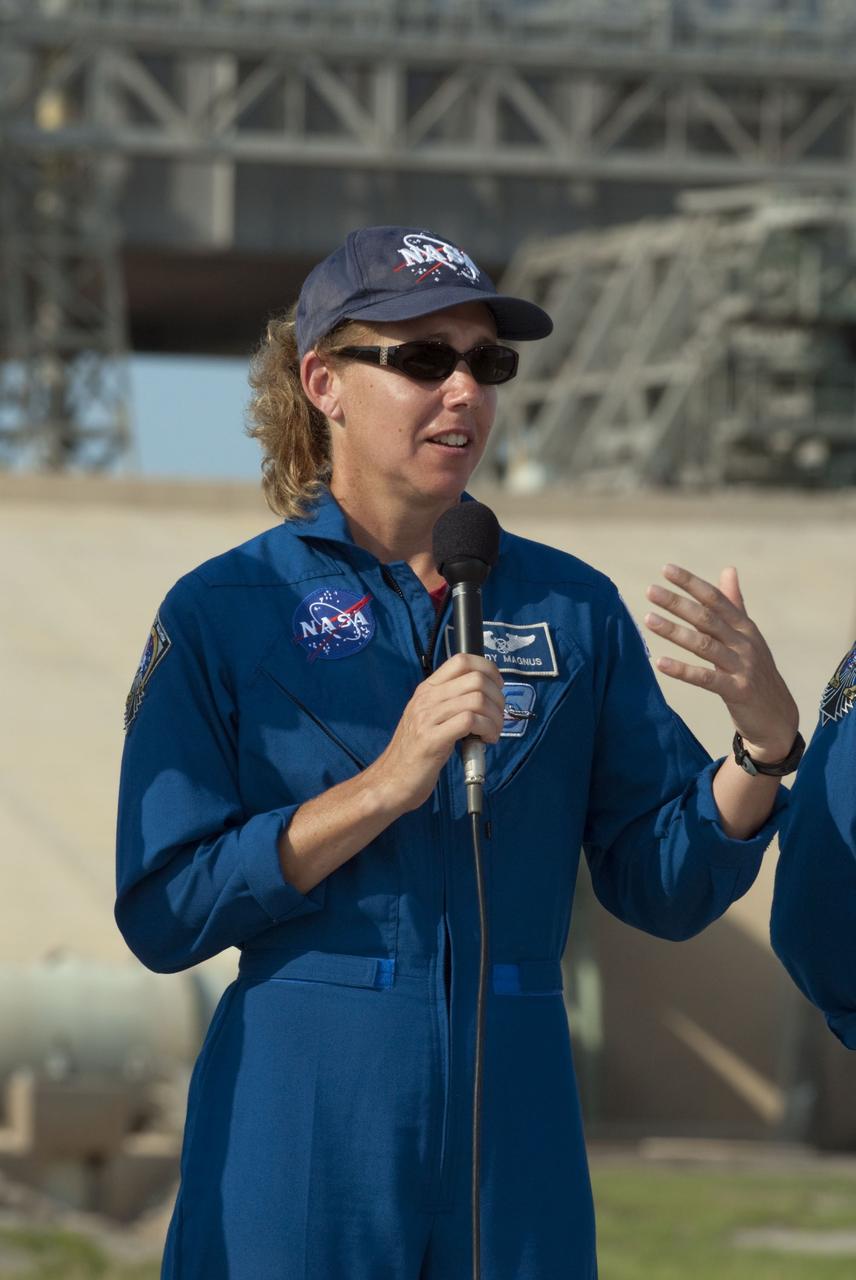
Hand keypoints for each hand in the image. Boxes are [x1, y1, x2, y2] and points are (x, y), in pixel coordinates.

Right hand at [370, 652, 505, 812]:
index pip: (461, 660)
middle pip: (475, 680)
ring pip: (477, 700)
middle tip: (498, 716)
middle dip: (497, 698)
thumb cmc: (414, 752)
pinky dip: (487, 729)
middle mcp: (426, 698)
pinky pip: (470, 721)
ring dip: (495, 717)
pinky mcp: (432, 740)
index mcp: (426, 690)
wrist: (389, 781)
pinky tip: (486, 740)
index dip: (488, 669)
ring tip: (493, 732)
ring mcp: (427, 718)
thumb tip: (484, 695)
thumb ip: (449, 703)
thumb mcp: (428, 718)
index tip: (497, 687)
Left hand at [644, 564, 798, 761]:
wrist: (778, 717)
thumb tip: (728, 569)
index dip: (692, 583)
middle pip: (707, 618)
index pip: (716, 599)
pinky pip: (706, 678)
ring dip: (675, 631)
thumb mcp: (748, 636)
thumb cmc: (756, 672)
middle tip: (651, 590)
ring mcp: (742, 667)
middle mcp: (744, 643)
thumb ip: (735, 603)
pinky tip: (660, 663)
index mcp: (745, 627)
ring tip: (648, 619)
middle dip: (678, 603)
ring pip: (704, 644)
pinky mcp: (737, 690)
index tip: (666, 569)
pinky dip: (683, 670)